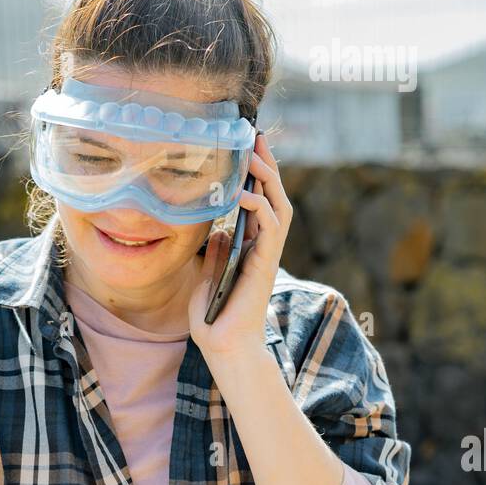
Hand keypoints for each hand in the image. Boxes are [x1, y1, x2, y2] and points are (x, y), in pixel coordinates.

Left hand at [188, 131, 292, 360]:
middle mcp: (263, 249)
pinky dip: (261, 206)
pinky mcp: (266, 265)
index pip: (258, 204)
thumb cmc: (214, 321)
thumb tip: (217, 231)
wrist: (224, 348)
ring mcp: (267, 256)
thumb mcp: (206, 279)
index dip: (255, 176)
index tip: (246, 148)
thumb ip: (214, 255)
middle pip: (273, 197)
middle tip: (256, 136)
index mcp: (250, 249)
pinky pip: (271, 227)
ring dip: (269, 178)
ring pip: (279, 206)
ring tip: (255, 154)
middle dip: (267, 165)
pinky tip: (246, 192)